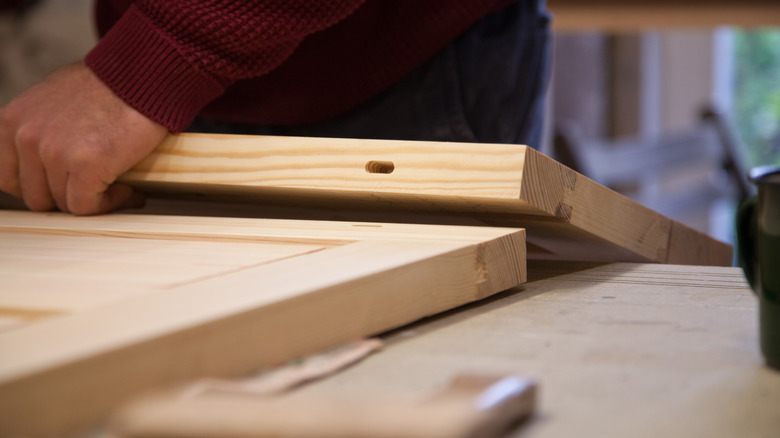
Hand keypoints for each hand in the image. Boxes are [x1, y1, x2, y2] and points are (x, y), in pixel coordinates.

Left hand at [0, 62, 167, 214]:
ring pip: (65, 204)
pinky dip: (110, 203)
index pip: (7, 177)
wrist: (140, 77)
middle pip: (37, 197)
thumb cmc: (107, 86)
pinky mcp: (85, 165)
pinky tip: (127, 190)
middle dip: (68, 195)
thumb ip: (37, 127)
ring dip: (94, 200)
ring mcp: (54, 153)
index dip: (39, 187)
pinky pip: (87, 207)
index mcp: (12, 120)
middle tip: (95, 188)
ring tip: (117, 185)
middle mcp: (26, 137)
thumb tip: (41, 157)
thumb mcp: (52, 99)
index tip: (64, 186)